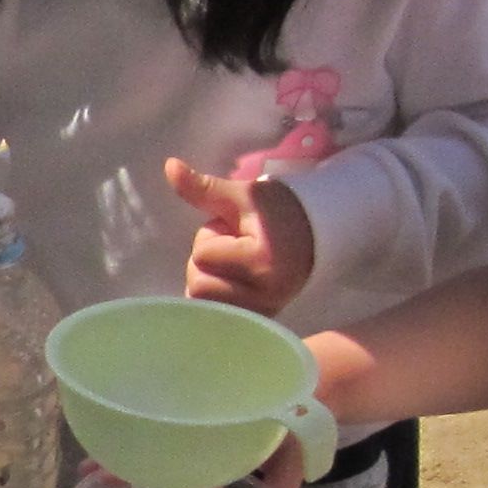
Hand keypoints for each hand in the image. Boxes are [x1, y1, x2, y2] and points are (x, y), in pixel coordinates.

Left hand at [168, 157, 318, 313]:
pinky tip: (232, 284)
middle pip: (198, 286)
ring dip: (210, 282)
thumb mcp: (240, 195)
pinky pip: (220, 318)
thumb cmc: (277, 210)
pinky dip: (217, 301)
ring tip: (234, 266)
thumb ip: (203, 187)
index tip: (234, 230)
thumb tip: (169, 165)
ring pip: (205, 305)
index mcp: (261, 260)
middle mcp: (265, 294)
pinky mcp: (262, 321)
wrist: (318, 232)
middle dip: (206, 264)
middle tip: (232, 249)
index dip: (211, 237)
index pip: (203, 255)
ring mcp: (265, 312)